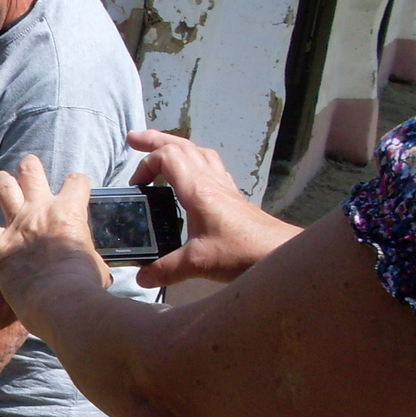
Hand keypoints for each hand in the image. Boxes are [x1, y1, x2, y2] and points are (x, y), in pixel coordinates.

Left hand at [0, 155, 109, 327]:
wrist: (60, 300)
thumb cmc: (83, 284)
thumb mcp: (97, 262)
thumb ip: (90, 254)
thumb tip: (95, 267)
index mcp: (70, 212)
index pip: (76, 180)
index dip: (76, 184)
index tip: (74, 193)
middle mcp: (41, 211)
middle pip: (30, 169)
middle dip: (29, 167)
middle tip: (29, 174)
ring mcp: (17, 226)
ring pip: (2, 185)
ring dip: (1, 183)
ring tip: (2, 187)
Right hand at [127, 129, 300, 284]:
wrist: (281, 253)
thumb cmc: (243, 252)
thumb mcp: (197, 263)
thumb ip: (165, 270)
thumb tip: (142, 278)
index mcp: (199, 189)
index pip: (168, 157)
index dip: (146, 164)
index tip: (134, 186)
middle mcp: (212, 181)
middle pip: (183, 146)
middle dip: (156, 140)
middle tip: (134, 139)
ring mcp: (225, 187)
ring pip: (199, 152)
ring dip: (177, 146)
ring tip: (161, 151)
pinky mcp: (233, 197)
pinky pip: (211, 166)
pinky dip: (194, 161)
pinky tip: (191, 175)